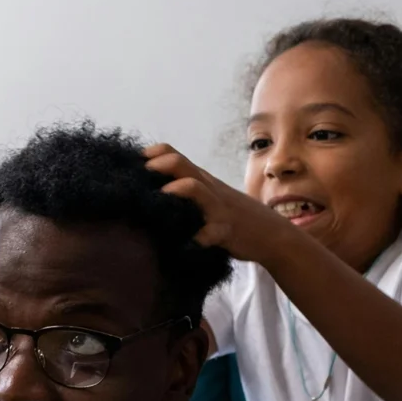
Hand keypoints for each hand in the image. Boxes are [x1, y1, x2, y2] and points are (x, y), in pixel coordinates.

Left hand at [143, 143, 298, 266]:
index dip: (151, 155)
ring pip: (195, 188)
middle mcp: (207, 188)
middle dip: (157, 166)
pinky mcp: (225, 231)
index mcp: (201, 180)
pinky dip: (195, 240)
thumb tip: (149, 195)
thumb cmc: (233, 216)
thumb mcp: (209, 198)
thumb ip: (186, 192)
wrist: (270, 233)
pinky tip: (183, 246)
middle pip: (181, 164)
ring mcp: (216, 208)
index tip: (130, 164)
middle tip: (137, 178)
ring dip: (175, 190)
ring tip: (159, 199)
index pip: (173, 154)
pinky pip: (209, 233)